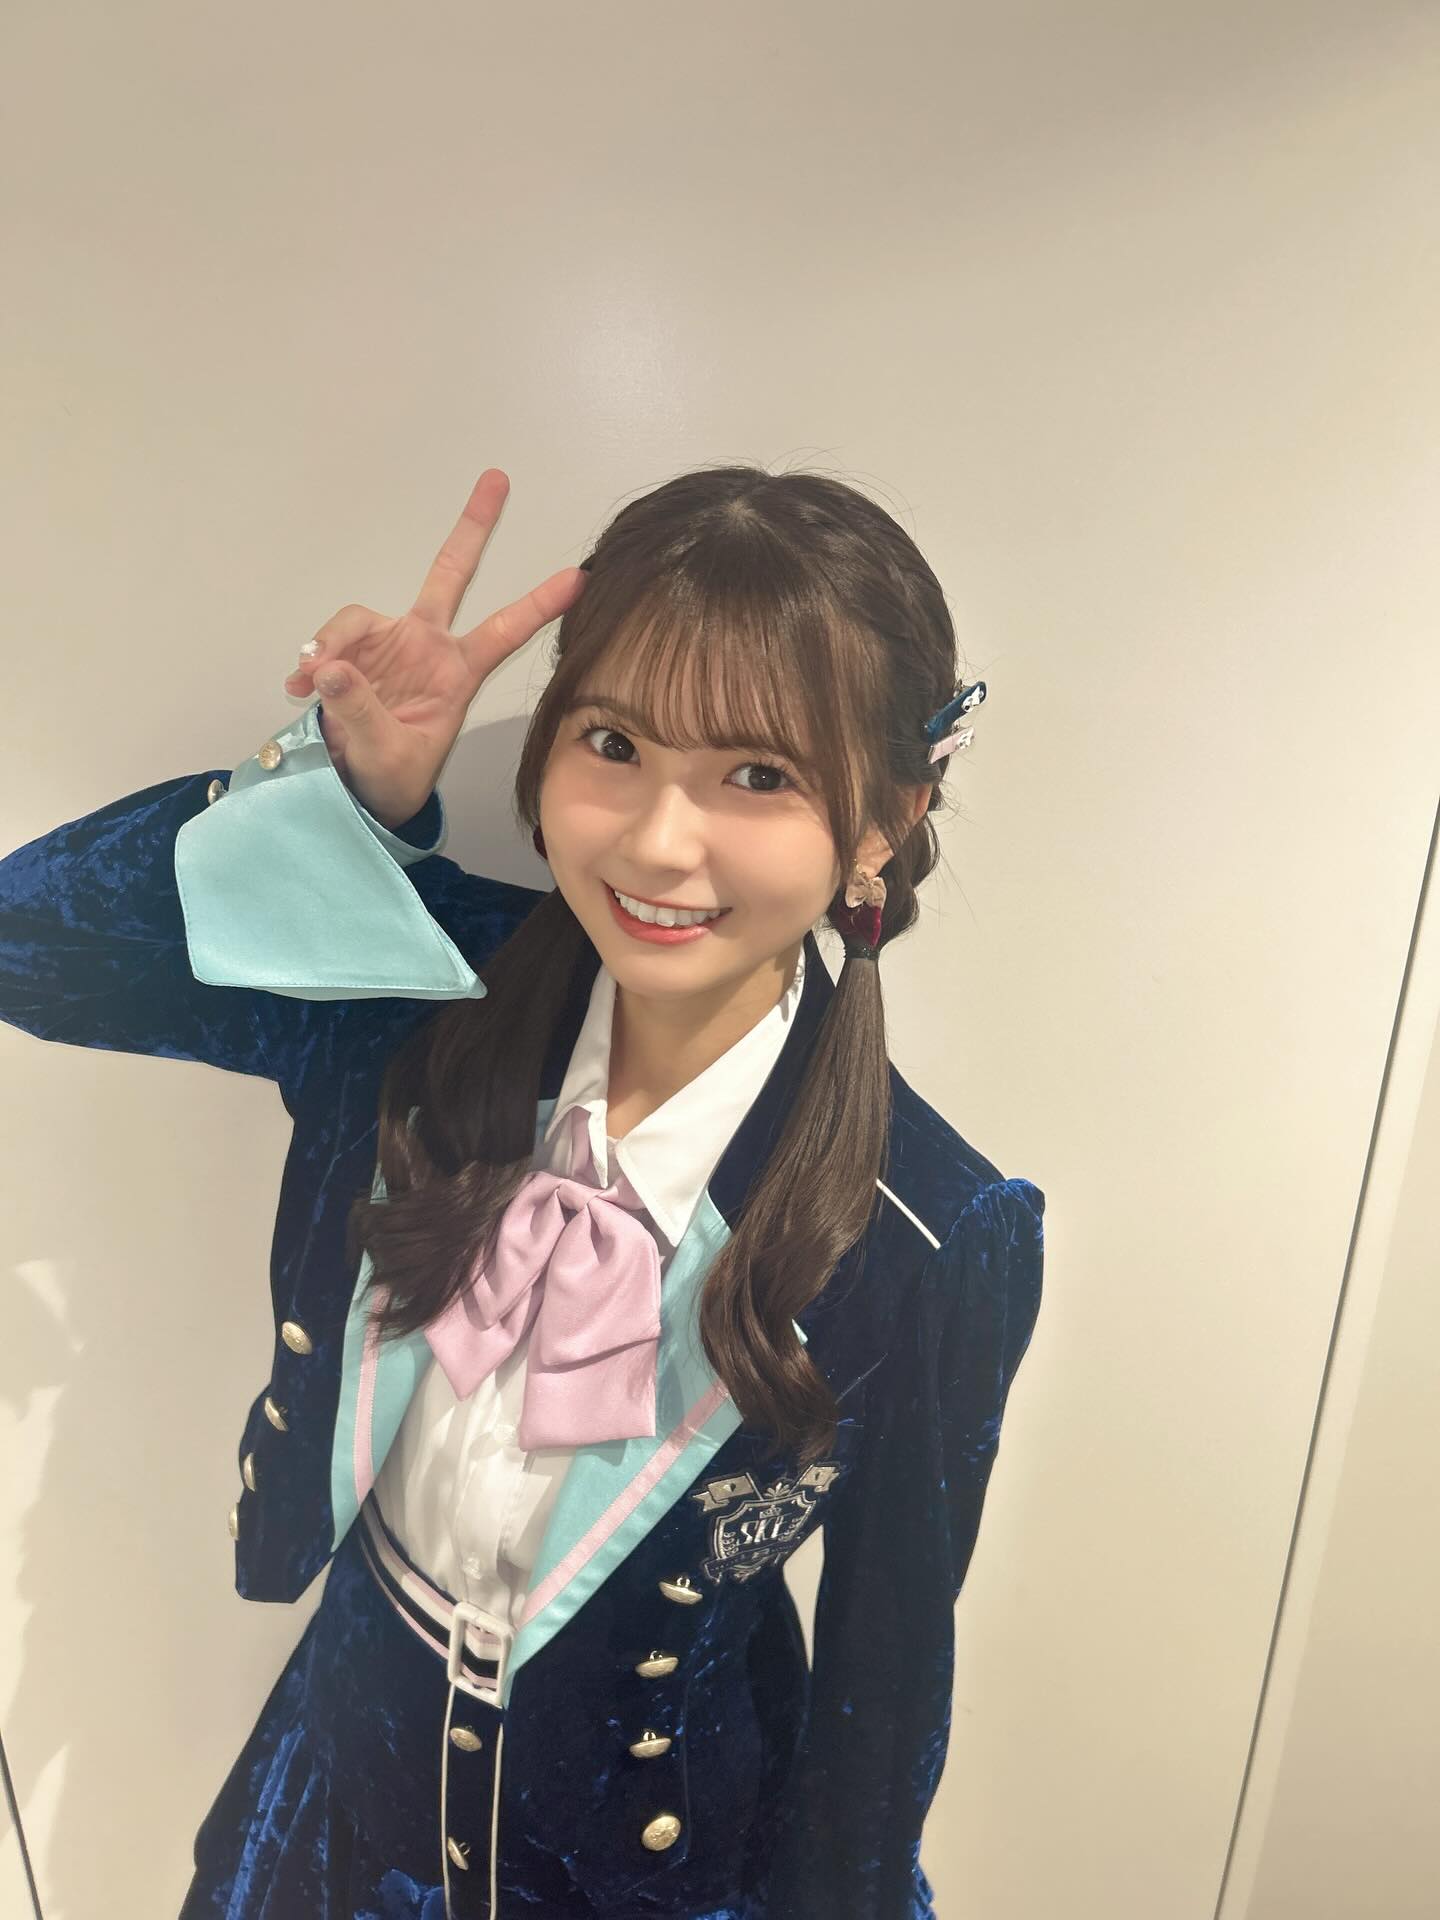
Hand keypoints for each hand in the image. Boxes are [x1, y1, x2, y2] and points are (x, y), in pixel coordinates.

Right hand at [281, 469, 587, 829]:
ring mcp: (389, 645)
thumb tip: (332, 667)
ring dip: (333, 644)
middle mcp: (428, 647)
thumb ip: (361, 709)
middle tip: (497, 479)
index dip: (539, 605)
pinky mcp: (351, 652)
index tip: (578, 577)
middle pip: (451, 574)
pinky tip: (300, 685)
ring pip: (358, 618)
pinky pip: (328, 641)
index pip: (505, 631)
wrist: (358, 793)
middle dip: (472, 527)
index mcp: (458, 674)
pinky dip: (313, 659)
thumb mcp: (386, 754)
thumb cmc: (393, 780)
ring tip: (311, 680)